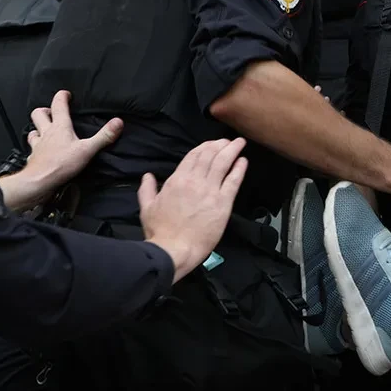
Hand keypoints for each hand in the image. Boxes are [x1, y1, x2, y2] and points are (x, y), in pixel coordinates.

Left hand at [0, 91, 122, 209]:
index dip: (62, 96)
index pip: (58, 105)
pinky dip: (36, 146)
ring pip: (33, 130)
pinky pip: (32, 148)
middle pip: (39, 114)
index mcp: (60, 127)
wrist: (41, 180)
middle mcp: (46, 132)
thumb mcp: (88, 149)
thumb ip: (103, 136)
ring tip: (44, 130)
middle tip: (52, 111)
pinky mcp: (34, 156)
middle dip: (45, 110)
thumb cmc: (62, 163)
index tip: (66, 94)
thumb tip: (118, 122)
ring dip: (38, 128)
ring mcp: (38, 144)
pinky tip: (40, 150)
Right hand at [139, 138, 247, 282]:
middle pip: (209, 156)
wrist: (174, 249)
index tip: (211, 143)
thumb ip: (147, 189)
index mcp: (176, 180)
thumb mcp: (147, 207)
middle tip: (227, 141)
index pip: (192, 156)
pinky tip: (243, 161)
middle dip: (219, 145)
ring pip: (222, 163)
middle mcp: (194, 182)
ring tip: (239, 143)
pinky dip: (239, 169)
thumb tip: (148, 176)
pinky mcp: (223, 204)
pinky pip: (233, 181)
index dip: (204, 147)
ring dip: (231, 150)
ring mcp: (210, 191)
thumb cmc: (160, 231)